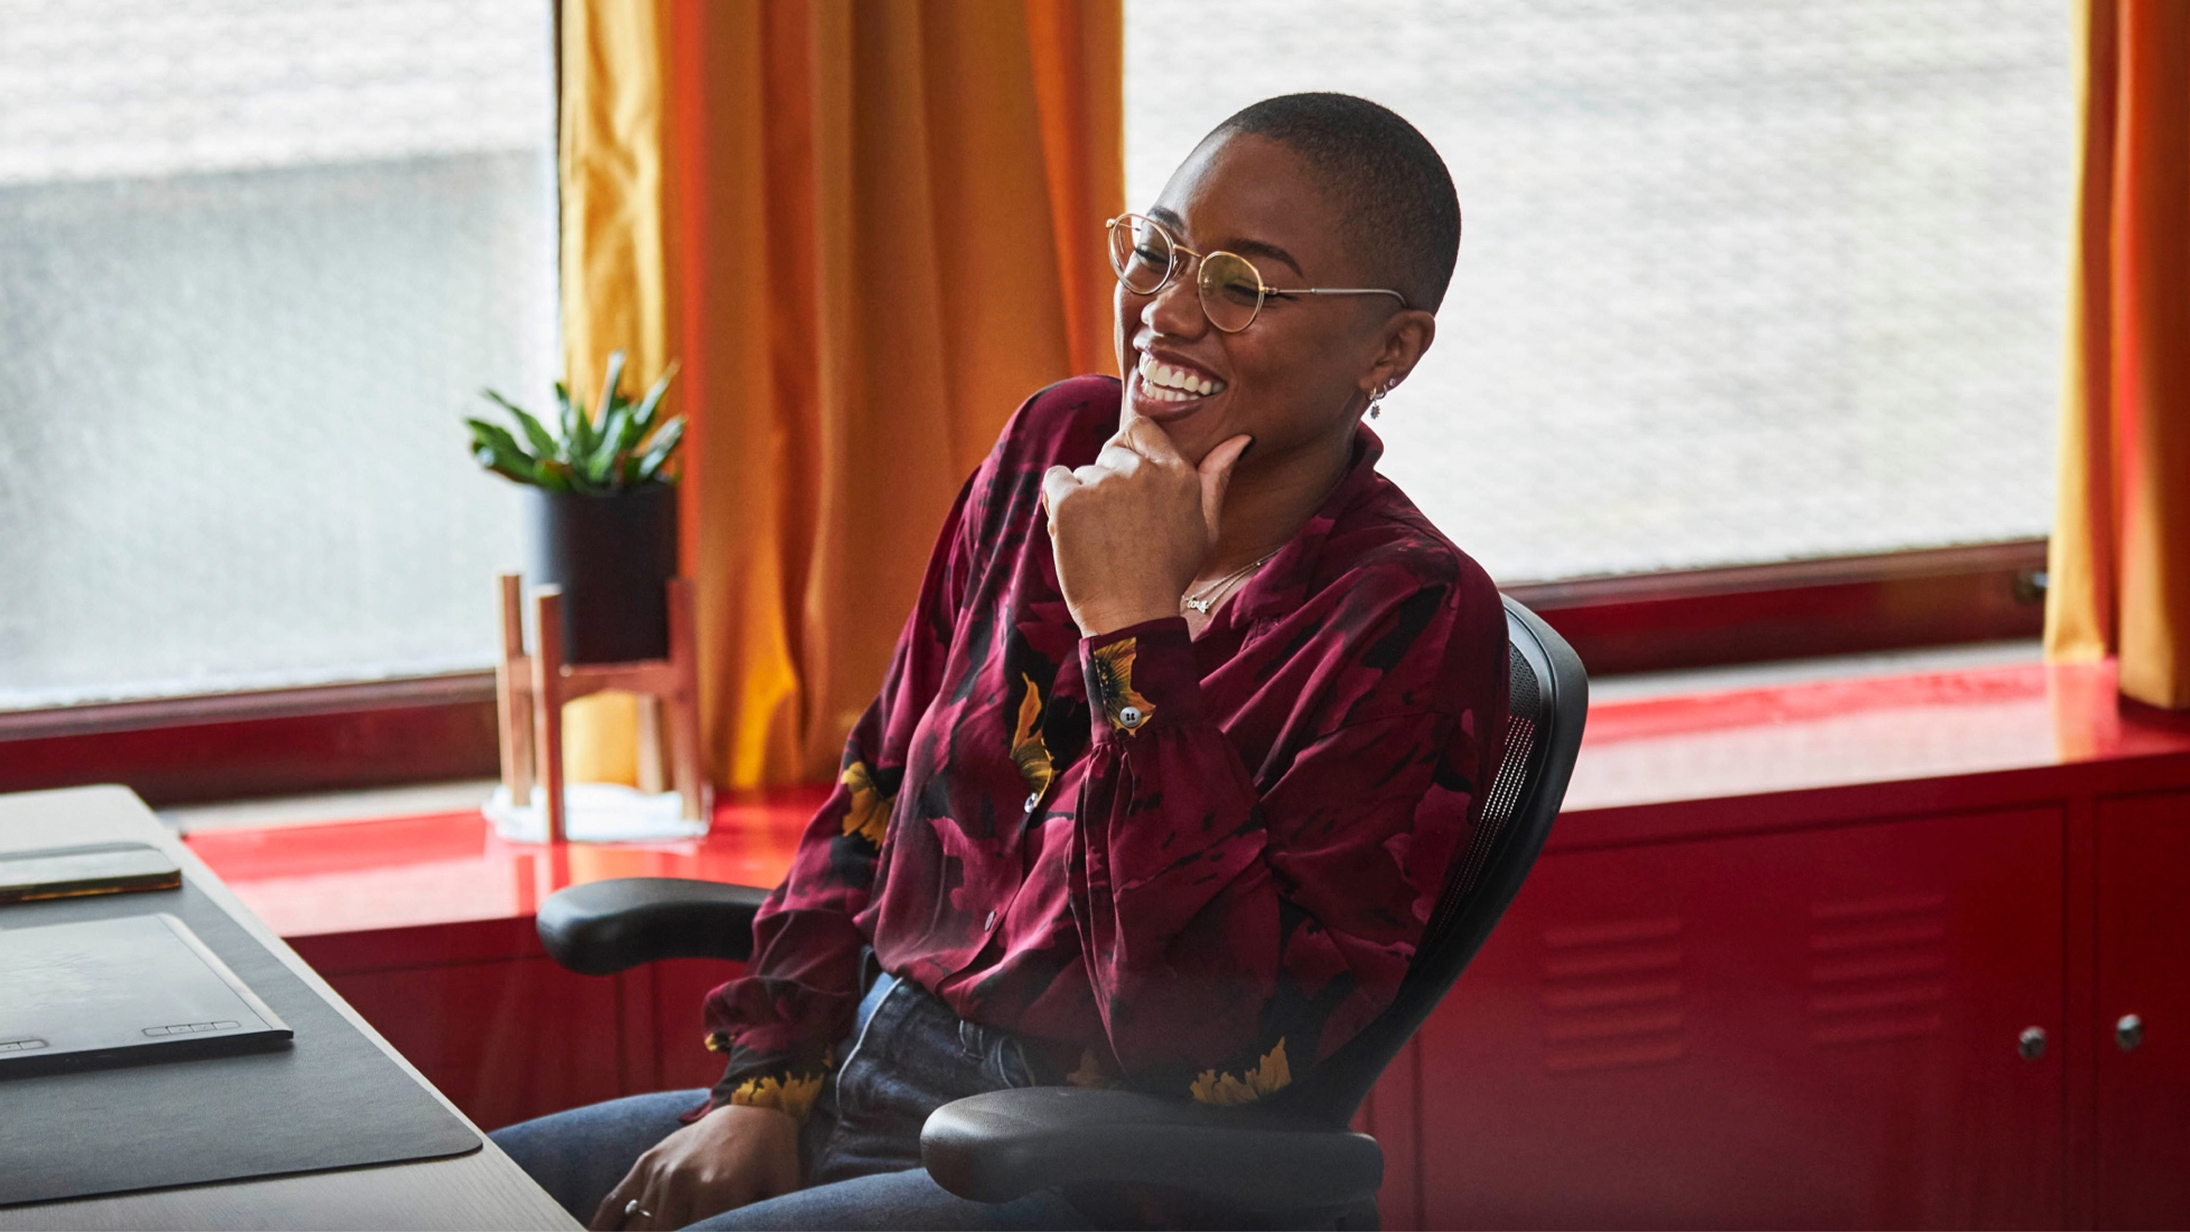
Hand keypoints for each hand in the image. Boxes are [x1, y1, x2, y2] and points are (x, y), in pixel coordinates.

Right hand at [590, 1103, 800, 1230]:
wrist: (755, 1105)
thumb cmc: (772, 1155)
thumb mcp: (782, 1190)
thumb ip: (770, 1221)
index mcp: (719, 1192)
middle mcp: (683, 1182)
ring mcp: (659, 1172)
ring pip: (636, 1231)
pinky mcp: (645, 1163)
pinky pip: (613, 1203)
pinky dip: (600, 1229)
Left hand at [1042, 418, 1251, 635]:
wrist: (1131, 616)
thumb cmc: (1168, 575)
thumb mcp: (1205, 528)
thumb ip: (1215, 479)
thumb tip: (1238, 440)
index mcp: (1178, 474)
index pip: (1141, 428)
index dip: (1128, 451)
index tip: (1127, 482)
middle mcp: (1143, 472)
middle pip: (1110, 452)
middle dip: (1107, 481)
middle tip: (1117, 525)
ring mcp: (1104, 484)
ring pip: (1083, 471)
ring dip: (1083, 496)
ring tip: (1098, 538)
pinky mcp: (1071, 500)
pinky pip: (1055, 480)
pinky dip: (1057, 502)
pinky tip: (1073, 531)